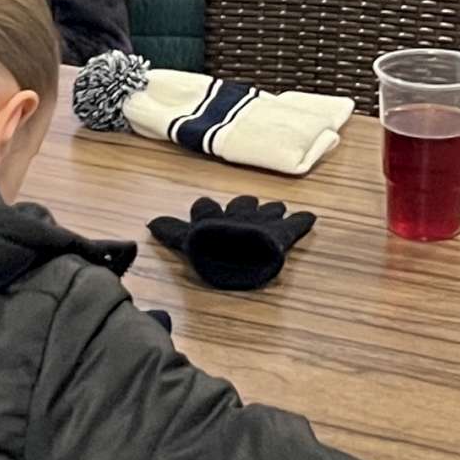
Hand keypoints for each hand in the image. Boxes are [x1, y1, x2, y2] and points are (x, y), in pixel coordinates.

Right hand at [147, 193, 317, 291]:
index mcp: (214, 218)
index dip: (206, 211)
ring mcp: (262, 222)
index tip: (205, 212)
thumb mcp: (187, 242)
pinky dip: (302, 221)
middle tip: (248, 212)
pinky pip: (296, 224)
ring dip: (270, 212)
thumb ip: (171, 232)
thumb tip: (150, 223)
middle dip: (243, 208)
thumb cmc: (211, 251)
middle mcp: (238, 216)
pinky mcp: (283, 232)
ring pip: (267, 210)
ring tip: (276, 212)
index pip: (205, 207)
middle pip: (240, 204)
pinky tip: (309, 217)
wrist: (241, 255)